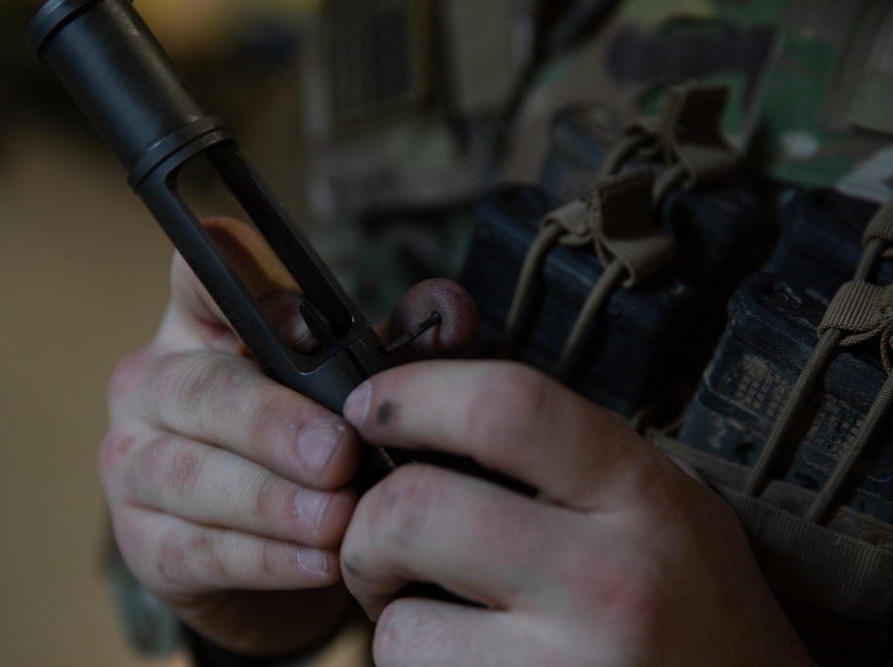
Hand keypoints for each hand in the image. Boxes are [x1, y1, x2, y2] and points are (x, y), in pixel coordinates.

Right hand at [99, 216, 478, 655]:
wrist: (271, 563)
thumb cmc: (311, 450)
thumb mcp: (354, 390)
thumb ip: (399, 347)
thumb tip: (451, 310)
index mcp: (204, 325)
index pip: (199, 274)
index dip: (234, 278)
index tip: (298, 319)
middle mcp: (156, 383)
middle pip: (200, 388)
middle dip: (273, 424)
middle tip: (337, 456)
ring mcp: (136, 463)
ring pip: (192, 475)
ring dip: (272, 501)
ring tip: (338, 520)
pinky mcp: (144, 543)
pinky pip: (198, 550)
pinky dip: (266, 559)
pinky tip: (320, 564)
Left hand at [339, 361, 813, 665]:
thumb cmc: (695, 608)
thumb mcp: (664, 500)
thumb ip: (565, 451)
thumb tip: (432, 403)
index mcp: (641, 496)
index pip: (504, 408)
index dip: (413, 394)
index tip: (374, 408)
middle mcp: (608, 582)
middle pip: (416, 510)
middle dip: (367, 523)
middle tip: (382, 537)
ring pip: (400, 625)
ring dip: (392, 616)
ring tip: (439, 617)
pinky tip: (468, 660)